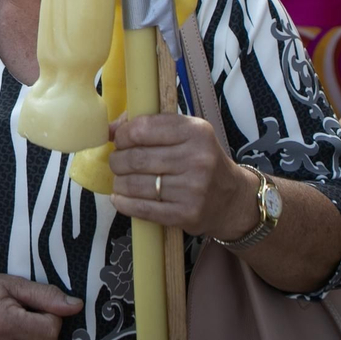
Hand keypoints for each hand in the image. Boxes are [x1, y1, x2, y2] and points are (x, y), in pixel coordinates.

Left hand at [108, 114, 259, 240]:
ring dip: (119, 183)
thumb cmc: (200, 160)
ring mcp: (193, 189)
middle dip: (117, 160)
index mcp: (196, 131)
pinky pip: (142, 209)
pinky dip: (124, 203)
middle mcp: (197, 159)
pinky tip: (120, 198)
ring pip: (135, 184)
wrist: (231, 198)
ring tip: (121, 180)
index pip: (142, 129)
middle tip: (117, 162)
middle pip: (135, 158)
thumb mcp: (185, 133)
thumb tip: (109, 128)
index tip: (119, 140)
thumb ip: (150, 125)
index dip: (122, 135)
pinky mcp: (186, 214)